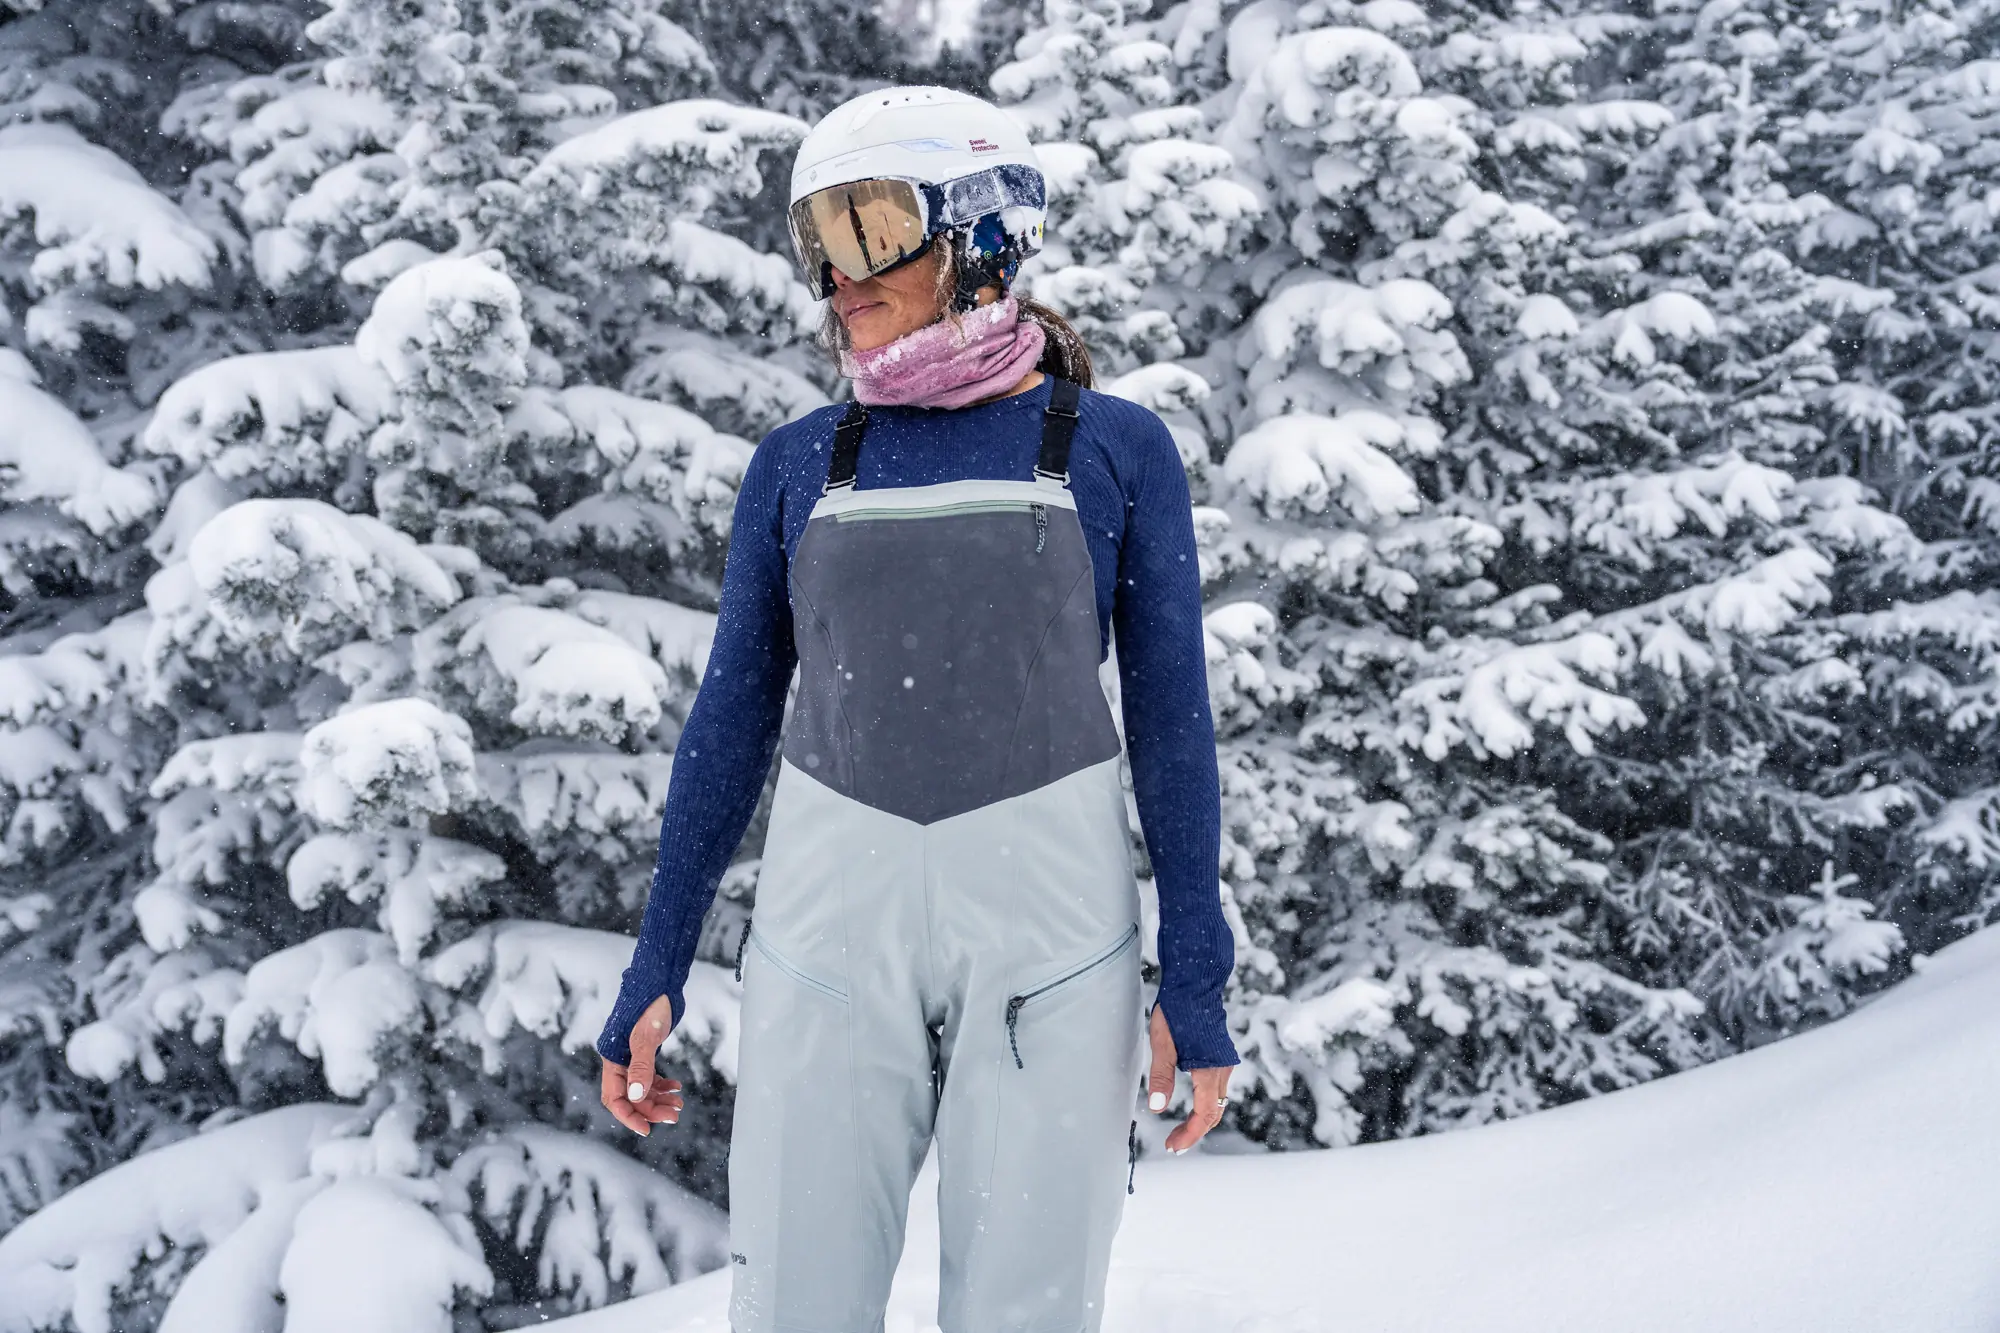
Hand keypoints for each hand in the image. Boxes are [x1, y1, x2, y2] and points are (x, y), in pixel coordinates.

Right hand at [599, 994, 682, 1136]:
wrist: (660, 982)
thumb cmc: (651, 1005)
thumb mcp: (646, 1037)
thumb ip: (641, 1067)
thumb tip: (636, 1097)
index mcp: (612, 1059)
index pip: (615, 1098)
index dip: (629, 1116)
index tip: (646, 1130)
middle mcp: (619, 1060)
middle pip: (631, 1096)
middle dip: (650, 1109)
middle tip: (674, 1115)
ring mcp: (632, 1056)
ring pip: (642, 1088)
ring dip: (659, 1099)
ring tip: (679, 1105)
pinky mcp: (646, 1051)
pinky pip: (650, 1077)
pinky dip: (662, 1085)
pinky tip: (676, 1087)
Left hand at [1144, 1001, 1231, 1153]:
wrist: (1196, 984)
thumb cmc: (1177, 1011)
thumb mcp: (1162, 1044)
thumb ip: (1161, 1077)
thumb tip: (1157, 1108)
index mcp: (1209, 1070)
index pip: (1204, 1115)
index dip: (1190, 1134)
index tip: (1173, 1146)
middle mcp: (1222, 1070)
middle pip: (1214, 1113)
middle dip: (1194, 1132)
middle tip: (1173, 1144)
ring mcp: (1225, 1063)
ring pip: (1218, 1102)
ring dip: (1201, 1120)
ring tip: (1180, 1130)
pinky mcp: (1221, 1057)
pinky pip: (1218, 1090)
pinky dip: (1206, 1105)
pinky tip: (1191, 1106)